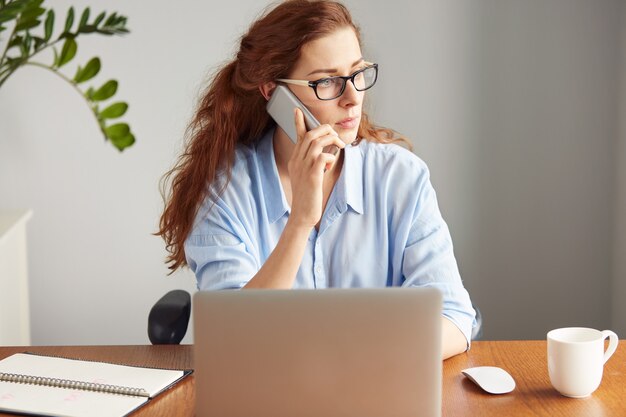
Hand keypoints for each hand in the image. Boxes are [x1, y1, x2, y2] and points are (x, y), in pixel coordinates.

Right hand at [287, 108, 344, 228]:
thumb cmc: (307, 196)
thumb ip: (312, 164)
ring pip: (316, 142)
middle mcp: (298, 161)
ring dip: (331, 140)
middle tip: (336, 136)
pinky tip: (331, 164)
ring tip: (340, 146)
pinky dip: (330, 156)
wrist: (302, 214)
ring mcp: (304, 167)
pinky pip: (323, 157)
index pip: (298, 136)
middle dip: (326, 130)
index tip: (297, 110)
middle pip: (310, 135)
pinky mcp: (313, 176)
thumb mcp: (306, 176)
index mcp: (295, 160)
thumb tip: (326, 155)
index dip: (298, 122)